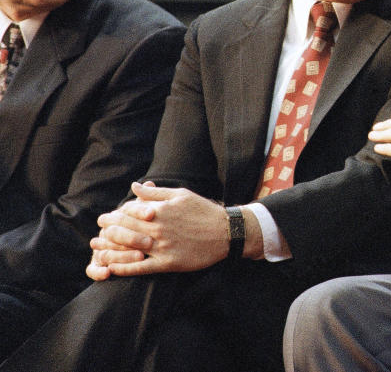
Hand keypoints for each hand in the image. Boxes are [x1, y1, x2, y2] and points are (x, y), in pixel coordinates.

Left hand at [92, 181, 229, 276]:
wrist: (226, 232)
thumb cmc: (204, 211)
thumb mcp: (181, 194)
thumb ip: (156, 193)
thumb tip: (135, 186)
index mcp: (160, 210)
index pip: (128, 211)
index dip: (114, 214)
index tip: (106, 218)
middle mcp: (158, 228)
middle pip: (123, 228)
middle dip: (107, 229)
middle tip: (99, 231)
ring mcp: (162, 246)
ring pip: (128, 248)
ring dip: (109, 248)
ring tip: (98, 249)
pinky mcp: (168, 262)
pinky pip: (141, 267)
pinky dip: (124, 268)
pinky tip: (112, 268)